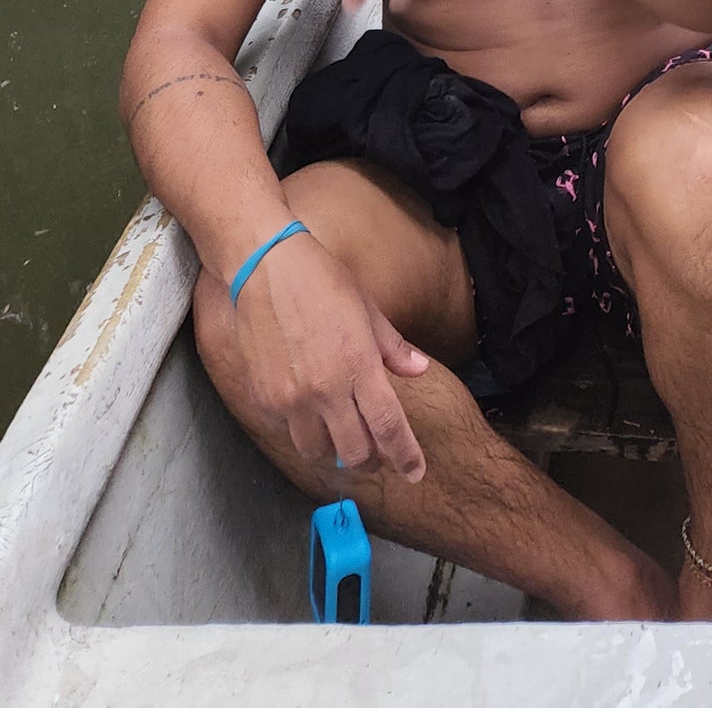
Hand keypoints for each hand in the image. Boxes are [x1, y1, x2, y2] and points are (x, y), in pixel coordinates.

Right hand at [235, 228, 428, 480]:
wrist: (264, 266)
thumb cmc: (321, 280)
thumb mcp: (367, 308)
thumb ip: (393, 347)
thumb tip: (419, 370)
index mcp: (358, 365)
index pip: (388, 427)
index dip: (405, 455)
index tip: (415, 473)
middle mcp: (325, 389)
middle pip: (354, 452)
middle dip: (369, 458)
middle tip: (374, 452)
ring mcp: (290, 398)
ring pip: (318, 451)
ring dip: (333, 449)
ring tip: (340, 431)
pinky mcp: (264, 399)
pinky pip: (288, 432)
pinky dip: (303, 429)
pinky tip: (307, 408)